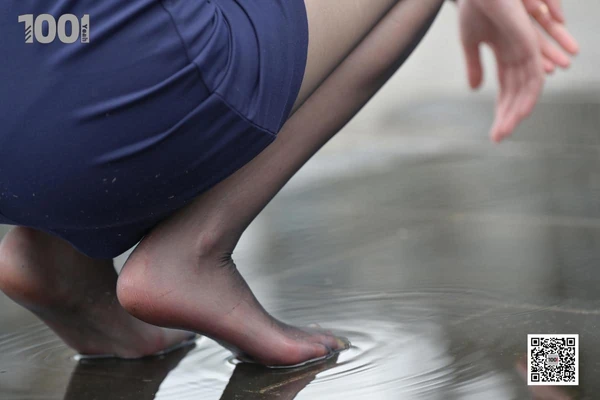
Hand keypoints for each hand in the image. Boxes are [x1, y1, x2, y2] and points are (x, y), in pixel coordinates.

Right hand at [457, 0, 577, 142]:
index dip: (501, 111)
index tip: (493, 133)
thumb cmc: (473, 6)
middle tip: (498, 137)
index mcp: (506, 54)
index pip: (507, 90)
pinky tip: (520, 113)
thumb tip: (475, 90)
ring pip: (526, 89)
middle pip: (517, 93)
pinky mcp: (526, 44)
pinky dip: (528, 96)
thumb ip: (474, 65)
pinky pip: (533, 75)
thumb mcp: (470, 42)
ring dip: (517, 111)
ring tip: (505, 130)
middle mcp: (518, 54)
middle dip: (508, 117)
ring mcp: (524, 50)